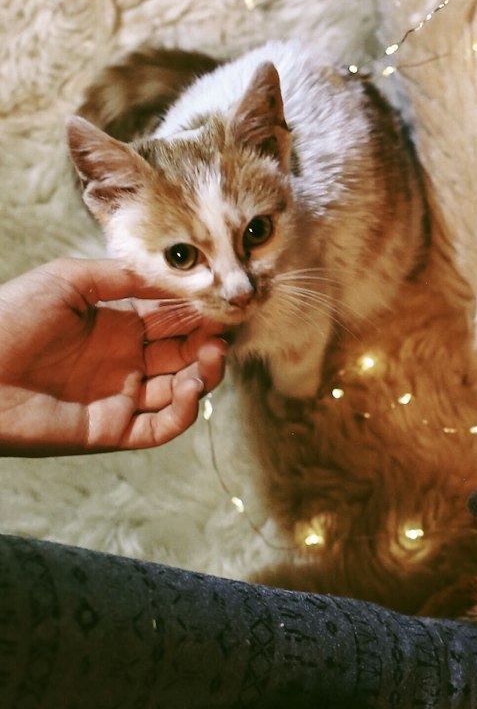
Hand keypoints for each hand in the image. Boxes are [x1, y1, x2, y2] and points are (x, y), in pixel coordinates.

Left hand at [0, 256, 226, 454]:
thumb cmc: (8, 318)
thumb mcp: (65, 281)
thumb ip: (119, 278)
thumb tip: (171, 279)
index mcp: (115, 325)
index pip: (171, 320)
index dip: (198, 313)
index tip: (222, 302)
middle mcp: (123, 361)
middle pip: (183, 355)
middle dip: (208, 343)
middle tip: (222, 332)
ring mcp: (119, 397)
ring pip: (180, 391)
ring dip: (203, 374)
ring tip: (210, 355)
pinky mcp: (111, 430)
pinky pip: (160, 427)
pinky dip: (182, 411)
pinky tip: (187, 387)